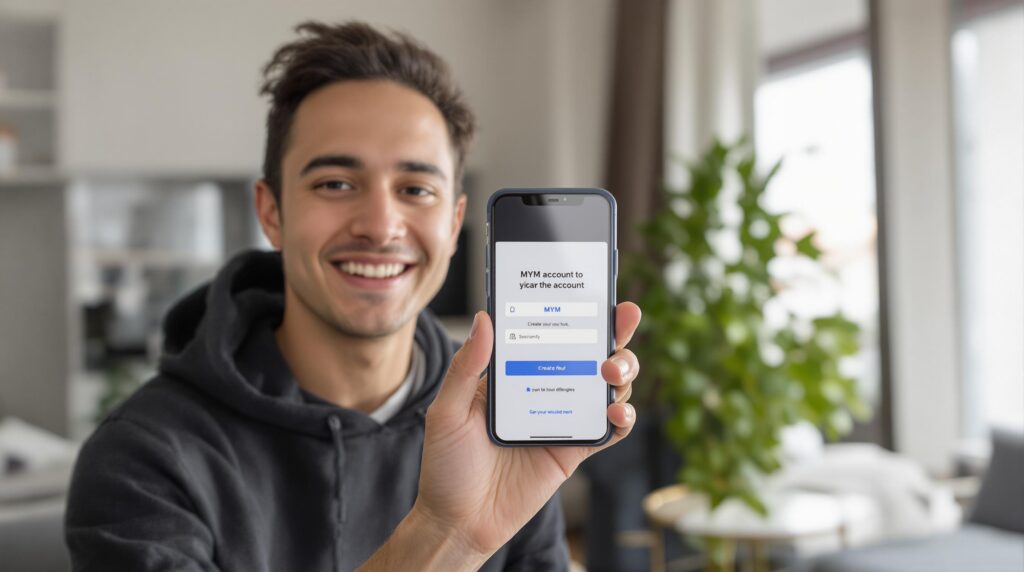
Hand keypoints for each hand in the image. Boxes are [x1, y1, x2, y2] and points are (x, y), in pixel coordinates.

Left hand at [414, 302, 641, 559]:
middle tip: (620, 322)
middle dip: (613, 333)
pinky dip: (622, 418)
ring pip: (607, 386)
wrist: (458, 521)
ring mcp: (562, 418)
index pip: (550, 331)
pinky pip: (608, 430)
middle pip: (590, 352)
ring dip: (622, 371)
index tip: (597, 290)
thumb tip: (485, 319)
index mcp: (513, 371)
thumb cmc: (446, 465)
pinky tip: (617, 412)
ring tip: (611, 372)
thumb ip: (467, 367)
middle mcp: (543, 387)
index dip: (577, 310)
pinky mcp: (574, 450)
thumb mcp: (447, 411)